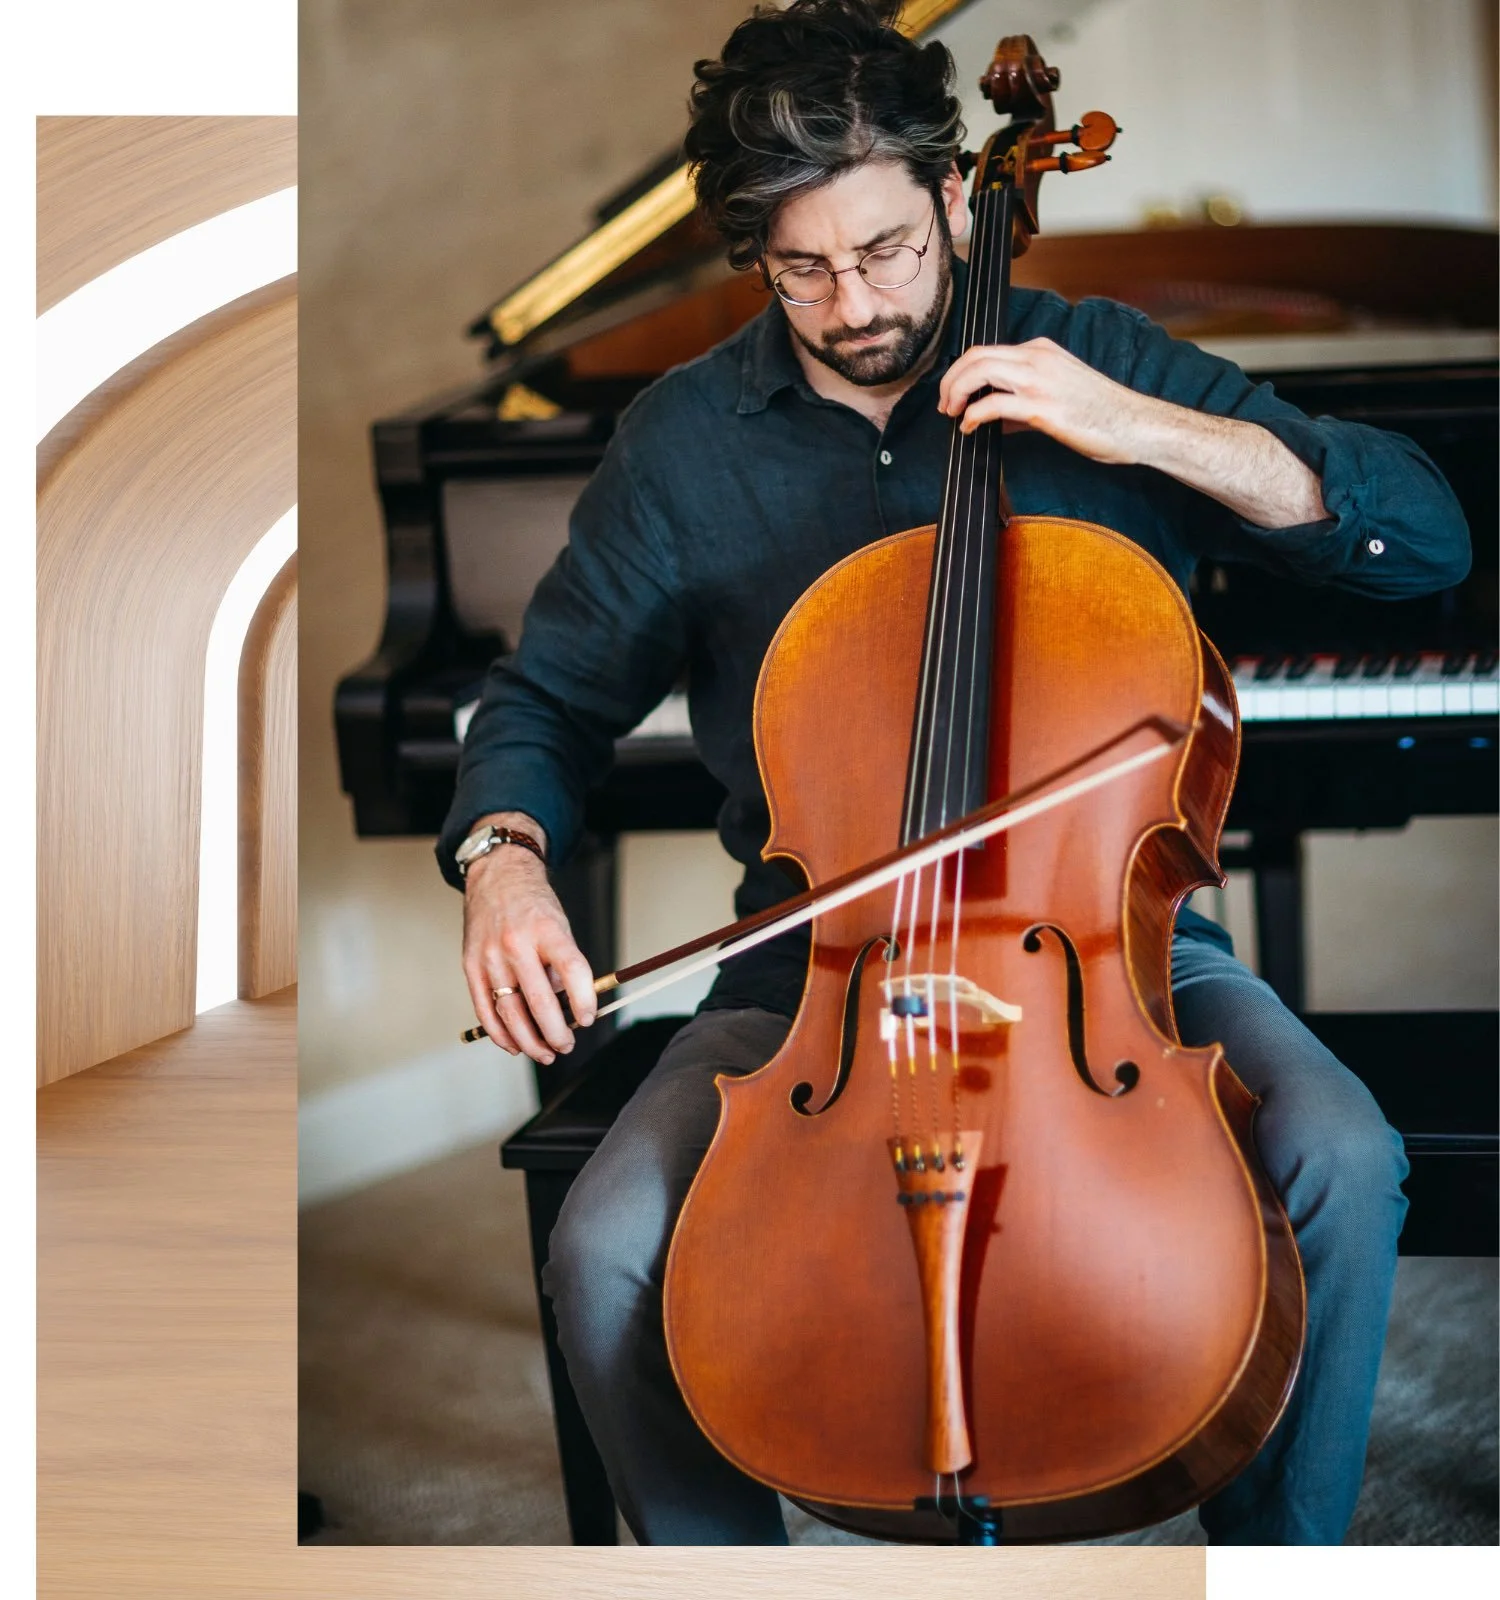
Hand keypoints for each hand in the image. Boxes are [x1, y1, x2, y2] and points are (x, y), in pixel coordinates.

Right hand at [461, 821, 596, 1063]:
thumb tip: (569, 1009)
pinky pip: (485, 1009)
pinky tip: (514, 1045)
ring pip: (510, 1013)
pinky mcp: (470, 965)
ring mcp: (490, 956)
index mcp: (547, 930)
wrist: (497, 877)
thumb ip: (563, 965)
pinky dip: (500, 1034)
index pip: (572, 970)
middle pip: (539, 1002)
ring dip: (529, 1041)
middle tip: (566, 1046)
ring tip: (545, 1053)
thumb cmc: (533, 905)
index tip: (588, 1019)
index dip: (584, 1000)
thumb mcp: (560, 925)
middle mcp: (516, 943)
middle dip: (556, 1033)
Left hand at [937, 336, 1153, 464]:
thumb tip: (994, 417)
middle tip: (945, 405)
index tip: (954, 394)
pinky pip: (992, 405)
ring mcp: (1039, 381)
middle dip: (950, 380)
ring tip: (952, 413)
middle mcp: (1037, 359)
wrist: (1135, 424)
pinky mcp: (1042, 408)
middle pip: (975, 356)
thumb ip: (1023, 399)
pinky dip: (973, 416)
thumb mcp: (1059, 392)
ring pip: (979, 372)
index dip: (961, 371)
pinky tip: (970, 428)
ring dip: (956, 393)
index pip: (987, 351)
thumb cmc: (1102, 413)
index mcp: (1041, 351)